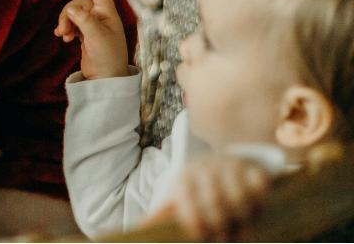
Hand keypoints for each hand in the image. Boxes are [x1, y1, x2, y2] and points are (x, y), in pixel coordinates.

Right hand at [54, 0, 127, 78]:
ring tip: (63, 36)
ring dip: (65, 22)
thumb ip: (83, 20)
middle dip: (67, 14)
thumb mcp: (96, 36)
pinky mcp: (86, 34)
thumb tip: (70, 9)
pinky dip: (67, 28)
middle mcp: (101, 15)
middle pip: (78, 3)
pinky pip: (72, 23)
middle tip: (63, 31)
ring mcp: (93, 24)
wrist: (106, 79)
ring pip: (73, 13)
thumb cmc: (107, 57)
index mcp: (107, 12)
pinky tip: (64, 38)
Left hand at [149, 154, 270, 240]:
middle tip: (225, 238)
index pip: (189, 205)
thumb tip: (139, 229)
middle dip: (222, 229)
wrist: (220, 163)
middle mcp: (205, 169)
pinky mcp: (252, 168)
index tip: (203, 237)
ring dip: (243, 220)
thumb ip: (162, 215)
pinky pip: (259, 186)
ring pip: (239, 198)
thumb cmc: (197, 190)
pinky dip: (260, 201)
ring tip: (241, 231)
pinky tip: (255, 211)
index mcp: (184, 179)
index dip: (197, 226)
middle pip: (215, 205)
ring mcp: (230, 166)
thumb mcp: (178, 199)